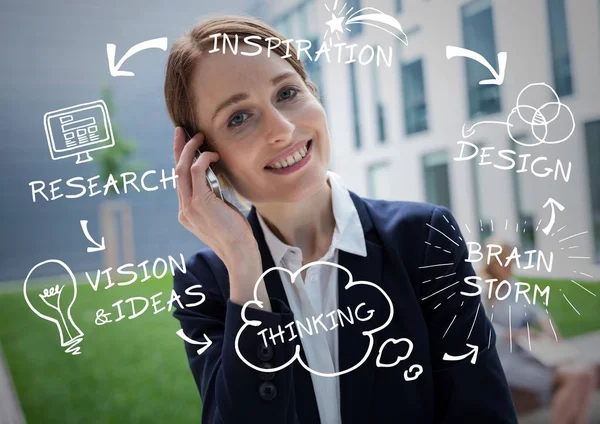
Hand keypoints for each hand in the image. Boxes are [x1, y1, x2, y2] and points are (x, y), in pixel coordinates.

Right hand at [173, 128, 257, 264]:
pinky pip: (196, 173)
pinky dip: (203, 160)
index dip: (181, 160)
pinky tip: (213, 154)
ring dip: (190, 150)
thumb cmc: (236, 235)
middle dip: (179, 148)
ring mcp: (189, 206)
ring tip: (199, 137)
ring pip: (182, 169)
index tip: (186, 144)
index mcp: (187, 212)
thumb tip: (216, 182)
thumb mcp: (221, 214)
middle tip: (181, 130)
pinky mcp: (199, 203)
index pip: (181, 181)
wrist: (239, 253)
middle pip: (176, 171)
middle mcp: (184, 209)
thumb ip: (214, 199)